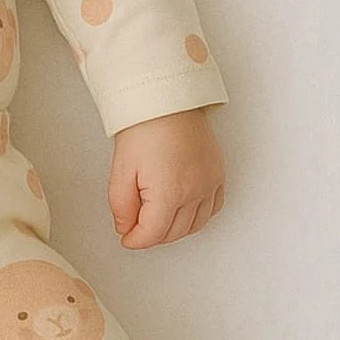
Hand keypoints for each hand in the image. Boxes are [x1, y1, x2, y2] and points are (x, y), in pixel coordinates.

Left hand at [108, 109, 224, 248]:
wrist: (166, 98)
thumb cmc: (144, 126)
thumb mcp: (121, 169)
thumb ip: (121, 205)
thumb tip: (126, 228)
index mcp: (169, 192)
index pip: (154, 234)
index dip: (136, 240)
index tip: (127, 239)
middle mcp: (195, 191)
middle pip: (174, 232)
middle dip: (153, 236)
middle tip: (136, 229)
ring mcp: (210, 183)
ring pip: (195, 225)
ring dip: (175, 229)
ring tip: (156, 221)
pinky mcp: (218, 174)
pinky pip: (213, 208)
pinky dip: (198, 216)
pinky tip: (183, 210)